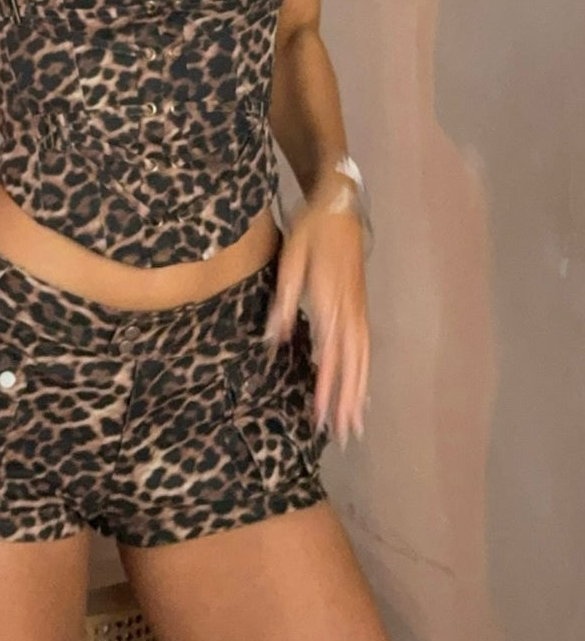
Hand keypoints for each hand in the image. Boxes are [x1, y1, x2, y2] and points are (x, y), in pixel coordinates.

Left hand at [262, 190, 369, 447]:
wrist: (341, 206)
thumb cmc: (311, 231)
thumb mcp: (291, 257)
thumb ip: (283, 298)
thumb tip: (273, 338)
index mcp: (329, 300)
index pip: (328, 352)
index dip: (326, 386)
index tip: (321, 415)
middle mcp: (349, 311)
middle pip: (350, 363)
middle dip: (346, 400)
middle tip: (342, 435)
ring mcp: (358, 310)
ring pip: (361, 359)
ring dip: (359, 393)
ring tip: (355, 426)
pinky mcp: (360, 308)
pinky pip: (366, 348)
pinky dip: (365, 374)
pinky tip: (363, 394)